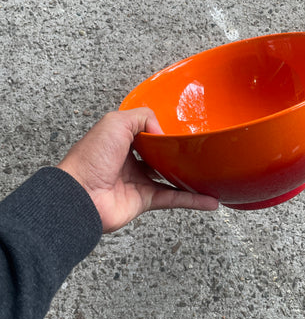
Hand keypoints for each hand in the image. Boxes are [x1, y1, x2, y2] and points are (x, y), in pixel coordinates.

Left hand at [57, 108, 217, 232]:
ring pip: (170, 178)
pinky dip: (193, 201)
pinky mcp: (144, 201)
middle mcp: (129, 161)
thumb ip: (142, 117)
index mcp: (120, 140)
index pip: (145, 132)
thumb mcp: (115, 122)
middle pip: (160, 155)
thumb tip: (163, 132)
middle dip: (177, 152)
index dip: (161, 129)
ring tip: (210, 173)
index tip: (180, 128)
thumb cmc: (91, 158)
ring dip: (190, 177)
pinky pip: (173, 199)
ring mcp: (138, 181)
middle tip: (198, 148)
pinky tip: (211, 201)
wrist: (80, 195)